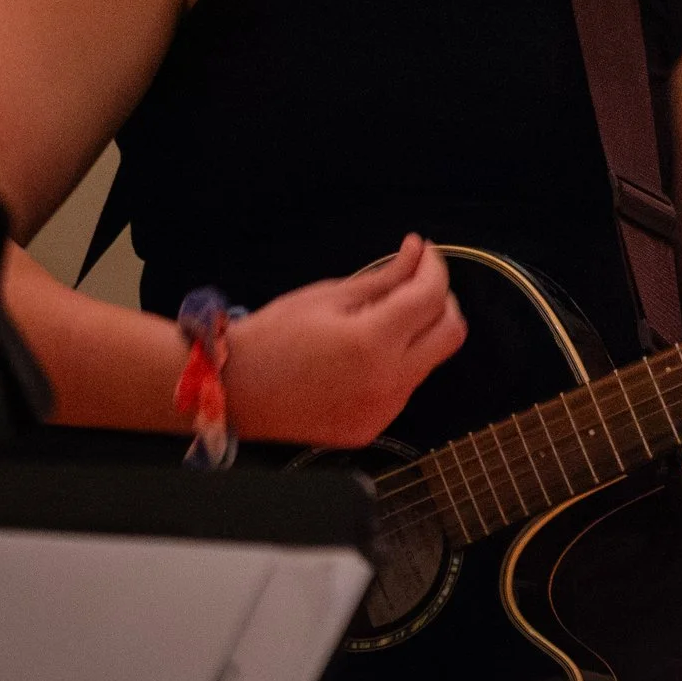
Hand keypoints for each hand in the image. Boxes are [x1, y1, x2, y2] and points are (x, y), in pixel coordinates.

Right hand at [225, 233, 466, 446]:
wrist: (229, 393)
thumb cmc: (271, 338)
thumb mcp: (327, 296)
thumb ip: (384, 277)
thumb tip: (417, 252)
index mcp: (372, 343)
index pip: (431, 297)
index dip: (434, 267)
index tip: (423, 252)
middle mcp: (387, 382)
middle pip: (452, 333)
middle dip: (442, 301)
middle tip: (417, 282)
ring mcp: (382, 410)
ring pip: (432, 361)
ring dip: (421, 333)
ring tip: (383, 317)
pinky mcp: (372, 428)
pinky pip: (405, 387)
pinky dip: (400, 363)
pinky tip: (366, 354)